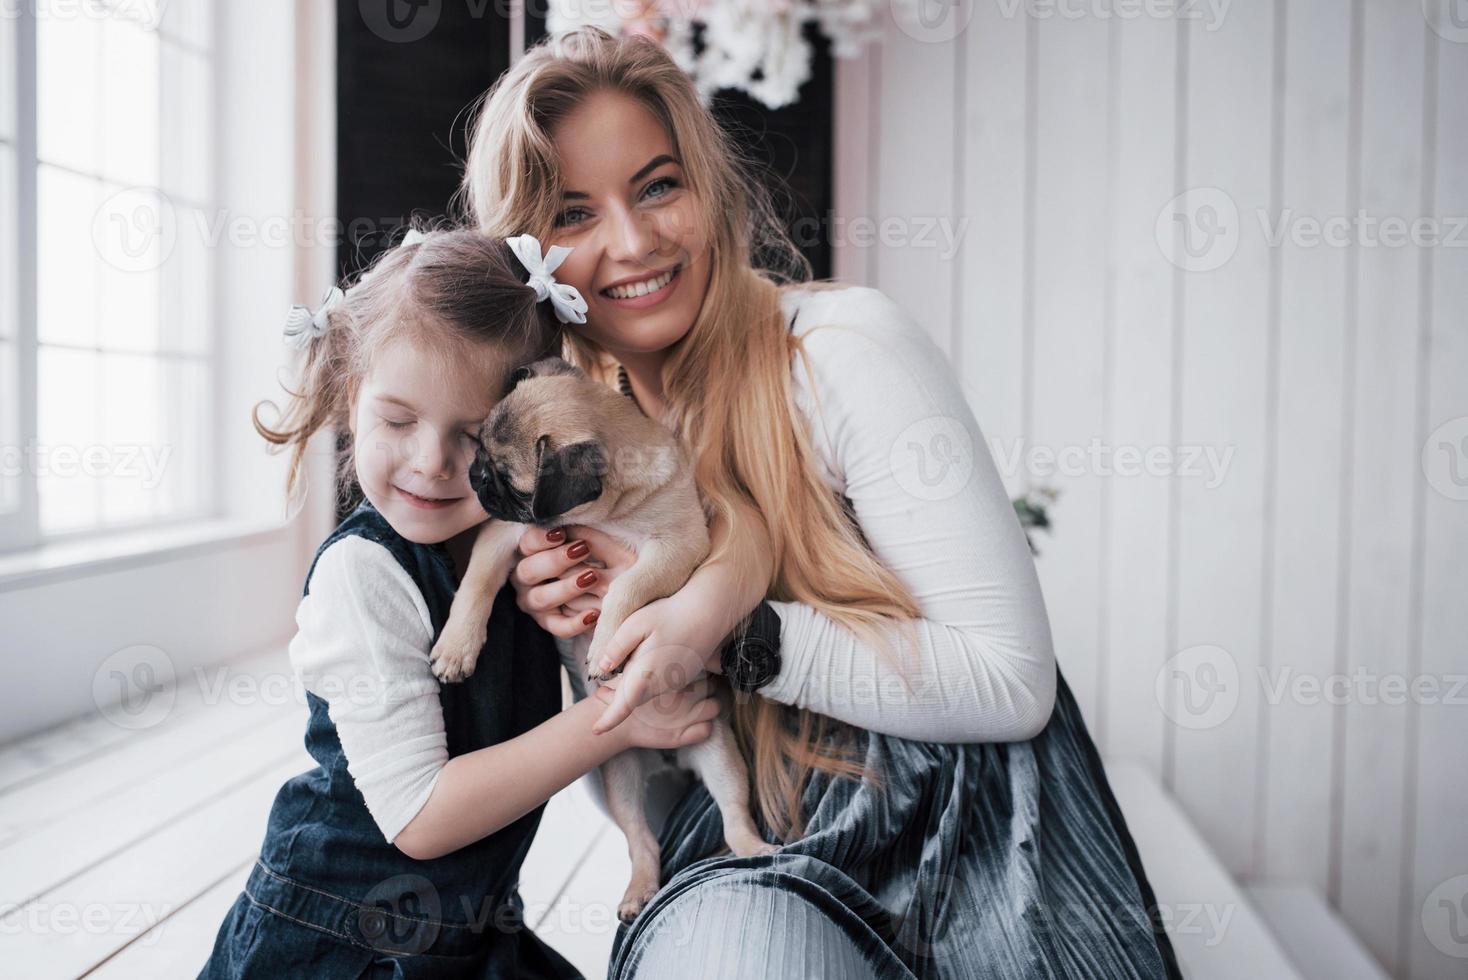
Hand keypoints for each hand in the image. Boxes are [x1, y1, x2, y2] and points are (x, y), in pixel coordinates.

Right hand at [510, 525, 637, 637]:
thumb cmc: (590, 552)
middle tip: (582, 549)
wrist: (604, 585)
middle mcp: (524, 579)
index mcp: (528, 552)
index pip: (526, 544)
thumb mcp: (585, 538)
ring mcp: (533, 603)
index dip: (540, 539)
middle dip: (555, 560)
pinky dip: (575, 623)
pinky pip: (558, 627)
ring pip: (541, 599)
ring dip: (565, 588)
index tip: (561, 534)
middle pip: (528, 571)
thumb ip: (577, 532)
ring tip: (592, 577)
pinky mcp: (549, 623)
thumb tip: (575, 523)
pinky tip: (595, 614)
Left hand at [588, 592, 730, 734]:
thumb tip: (602, 668)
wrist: (709, 613)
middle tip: (604, 689)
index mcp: (644, 674)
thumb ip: (616, 647)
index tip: (595, 731)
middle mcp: (660, 685)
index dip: (608, 721)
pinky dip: (649, 679)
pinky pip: (659, 685)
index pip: (622, 706)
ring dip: (635, 685)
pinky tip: (653, 656)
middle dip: (617, 698)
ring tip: (630, 669)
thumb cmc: (671, 614)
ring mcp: (673, 683)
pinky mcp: (683, 678)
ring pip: (645, 692)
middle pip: (632, 699)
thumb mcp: (636, 624)